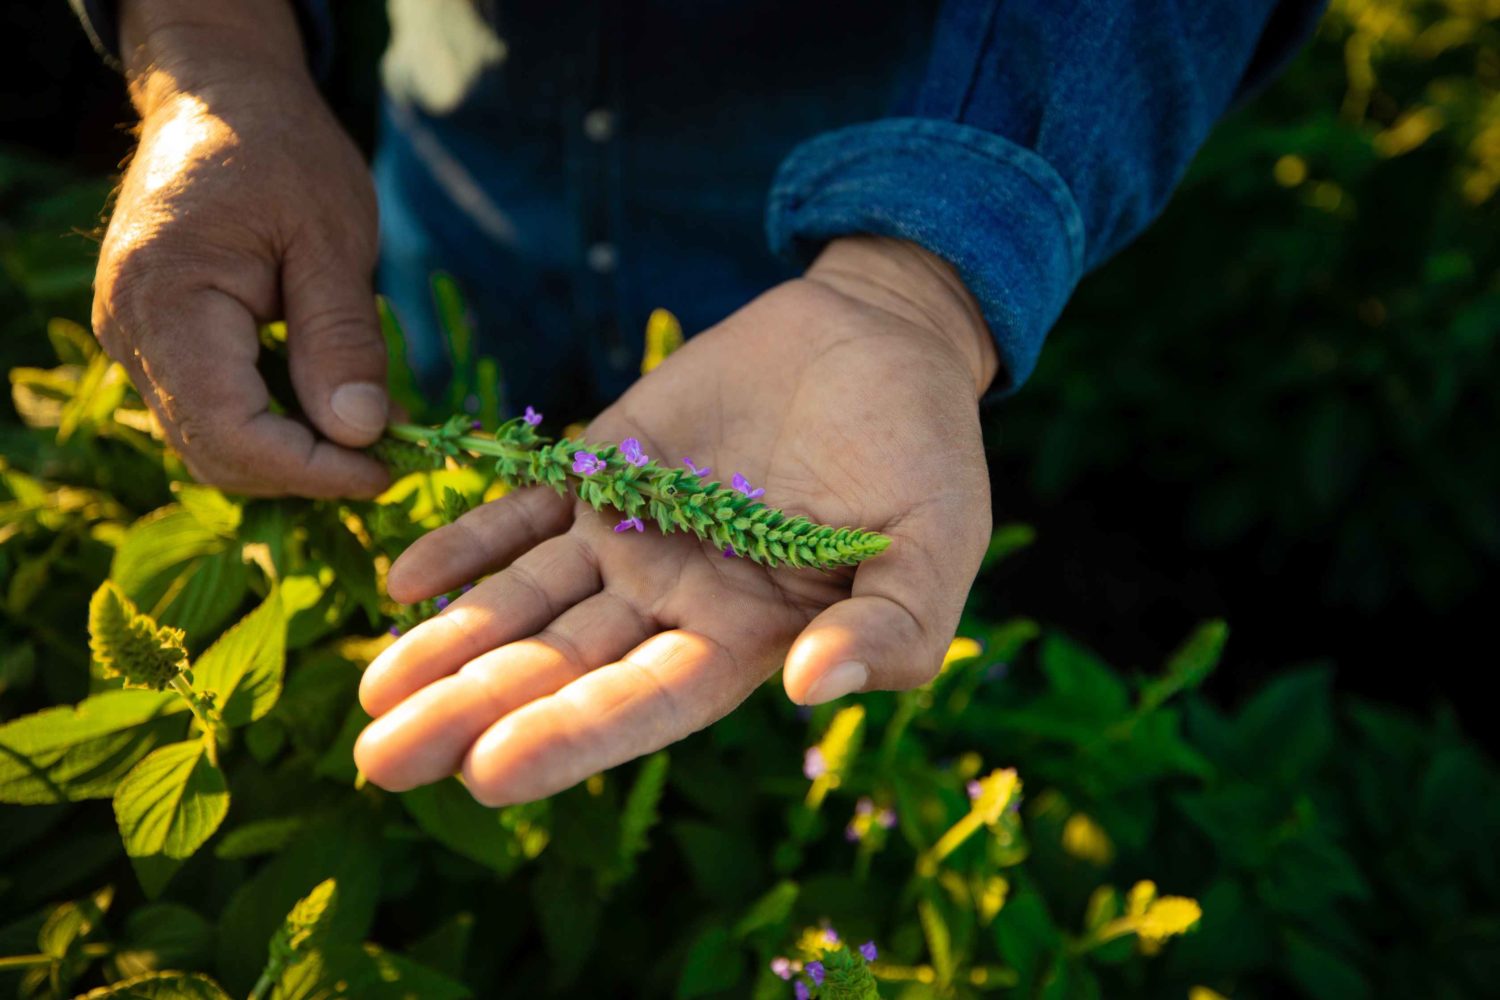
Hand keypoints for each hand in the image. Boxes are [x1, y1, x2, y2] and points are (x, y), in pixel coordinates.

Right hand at [92, 0, 389, 496]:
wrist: (221, 99)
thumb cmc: (282, 153)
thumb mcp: (333, 238)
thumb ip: (343, 338)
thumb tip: (360, 434)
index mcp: (168, 300)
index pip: (232, 431)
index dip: (312, 469)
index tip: (388, 468)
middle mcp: (131, 332)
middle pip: (216, 452)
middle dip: (306, 470)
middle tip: (391, 454)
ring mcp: (135, 340)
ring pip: (211, 442)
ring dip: (293, 454)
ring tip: (370, 429)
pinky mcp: (155, 342)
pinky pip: (209, 411)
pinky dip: (274, 424)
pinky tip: (331, 403)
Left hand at [355, 236, 997, 803]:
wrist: (880, 337)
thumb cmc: (925, 450)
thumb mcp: (937, 543)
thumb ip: (893, 626)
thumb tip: (813, 690)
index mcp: (749, 635)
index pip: (649, 701)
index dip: (573, 735)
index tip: (487, 773)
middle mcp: (673, 599)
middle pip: (560, 665)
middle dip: (472, 712)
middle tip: (379, 762)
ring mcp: (630, 533)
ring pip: (525, 599)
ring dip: (448, 642)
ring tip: (371, 692)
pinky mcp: (603, 464)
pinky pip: (522, 510)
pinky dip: (466, 541)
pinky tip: (403, 582)